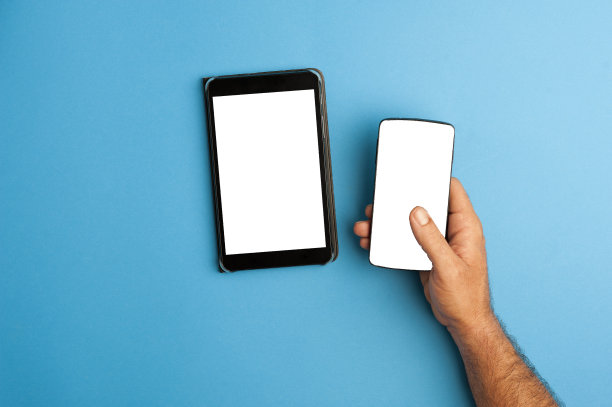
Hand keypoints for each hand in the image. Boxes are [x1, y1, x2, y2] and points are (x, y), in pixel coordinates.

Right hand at [353, 178, 493, 335]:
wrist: (462, 321)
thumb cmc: (466, 297)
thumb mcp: (448, 266)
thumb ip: (431, 239)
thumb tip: (417, 213)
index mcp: (465, 227)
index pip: (452, 190)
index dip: (434, 178)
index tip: (415, 172)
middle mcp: (451, 230)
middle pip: (425, 204)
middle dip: (401, 202)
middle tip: (382, 201)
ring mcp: (437, 241)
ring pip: (410, 222)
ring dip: (389, 223)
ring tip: (369, 225)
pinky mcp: (425, 252)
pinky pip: (405, 238)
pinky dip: (389, 238)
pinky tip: (374, 241)